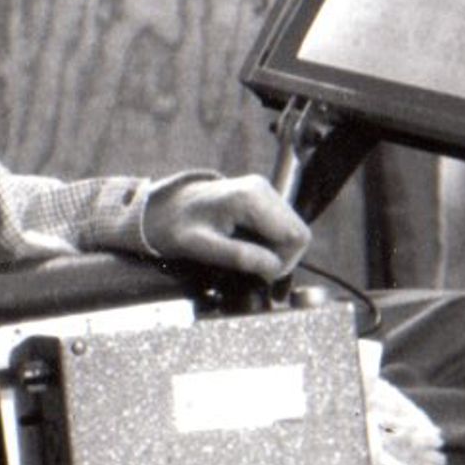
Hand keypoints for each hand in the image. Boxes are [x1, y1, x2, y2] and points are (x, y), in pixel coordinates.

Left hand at [142, 173, 309, 283]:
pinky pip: (280, 228)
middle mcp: (263, 189)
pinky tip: (247, 246)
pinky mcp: (261, 198)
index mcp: (251, 198)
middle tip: (252, 270)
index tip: (260, 275)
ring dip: (275, 252)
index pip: (296, 237)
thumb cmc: (178, 227)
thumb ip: (238, 256)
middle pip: (298, 234)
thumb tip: (273, 268)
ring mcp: (264, 191)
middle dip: (281, 258)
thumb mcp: (201, 247)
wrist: (165, 207)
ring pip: (292, 232)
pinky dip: (269, 244)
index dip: (285, 263)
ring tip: (245, 256)